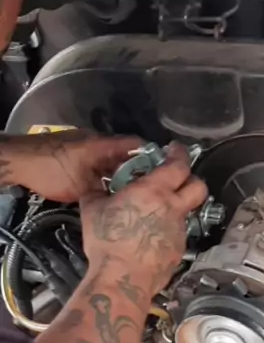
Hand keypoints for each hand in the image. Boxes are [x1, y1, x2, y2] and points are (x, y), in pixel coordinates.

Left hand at [0, 131, 143, 201]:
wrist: (19, 162)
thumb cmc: (50, 171)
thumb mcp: (80, 187)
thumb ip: (104, 191)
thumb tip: (124, 200)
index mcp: (102, 145)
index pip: (135, 144)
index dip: (152, 156)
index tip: (164, 172)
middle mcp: (97, 142)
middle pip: (125, 153)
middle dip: (138, 169)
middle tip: (151, 189)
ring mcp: (85, 147)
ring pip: (110, 159)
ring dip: (120, 173)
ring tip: (134, 193)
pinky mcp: (75, 154)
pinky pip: (98, 163)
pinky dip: (106, 174)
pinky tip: (110, 191)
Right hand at [80, 142, 207, 293]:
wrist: (122, 279)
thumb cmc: (107, 242)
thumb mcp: (92, 210)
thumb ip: (97, 193)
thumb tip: (95, 188)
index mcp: (154, 191)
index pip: (179, 164)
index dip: (179, 154)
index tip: (174, 150)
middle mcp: (172, 208)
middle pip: (198, 187)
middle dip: (191, 179)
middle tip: (177, 180)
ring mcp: (179, 231)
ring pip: (187, 212)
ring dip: (176, 209)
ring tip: (156, 214)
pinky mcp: (179, 251)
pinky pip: (177, 235)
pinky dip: (168, 232)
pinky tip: (151, 238)